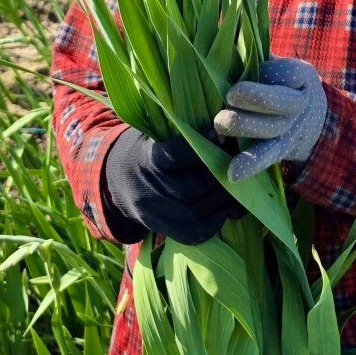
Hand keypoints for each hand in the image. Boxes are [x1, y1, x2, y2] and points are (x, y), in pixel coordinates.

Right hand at [101, 127, 242, 244]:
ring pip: (196, 211)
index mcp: (145, 158)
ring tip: (239, 185)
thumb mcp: (156, 132)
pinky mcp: (162, 230)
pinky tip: (227, 207)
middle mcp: (147, 188)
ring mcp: (153, 213)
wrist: (116, 179)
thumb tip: (223, 121)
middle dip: (220, 174)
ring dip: (224, 199)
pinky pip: (194, 232)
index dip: (202, 145)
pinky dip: (216, 221)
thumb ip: (184, 130)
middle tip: (239, 163)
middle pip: (191, 187)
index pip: (176, 155)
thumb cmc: (147, 148)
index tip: (220, 134)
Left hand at [212, 58, 327, 181]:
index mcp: (300, 75)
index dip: (265, 71)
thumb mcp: (278, 64)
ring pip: (270, 129)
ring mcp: (291, 129)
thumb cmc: (281, 83)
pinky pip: (267, 157)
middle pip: (278, 101)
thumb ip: (255, 55)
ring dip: (244, 126)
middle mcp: (299, 103)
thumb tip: (219, 40)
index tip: (249, 66)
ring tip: (220, 122)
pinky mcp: (282, 150)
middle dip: (253, 97)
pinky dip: (250, 165)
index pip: (284, 72)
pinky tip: (233, 172)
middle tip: (230, 95)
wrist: (313, 118)